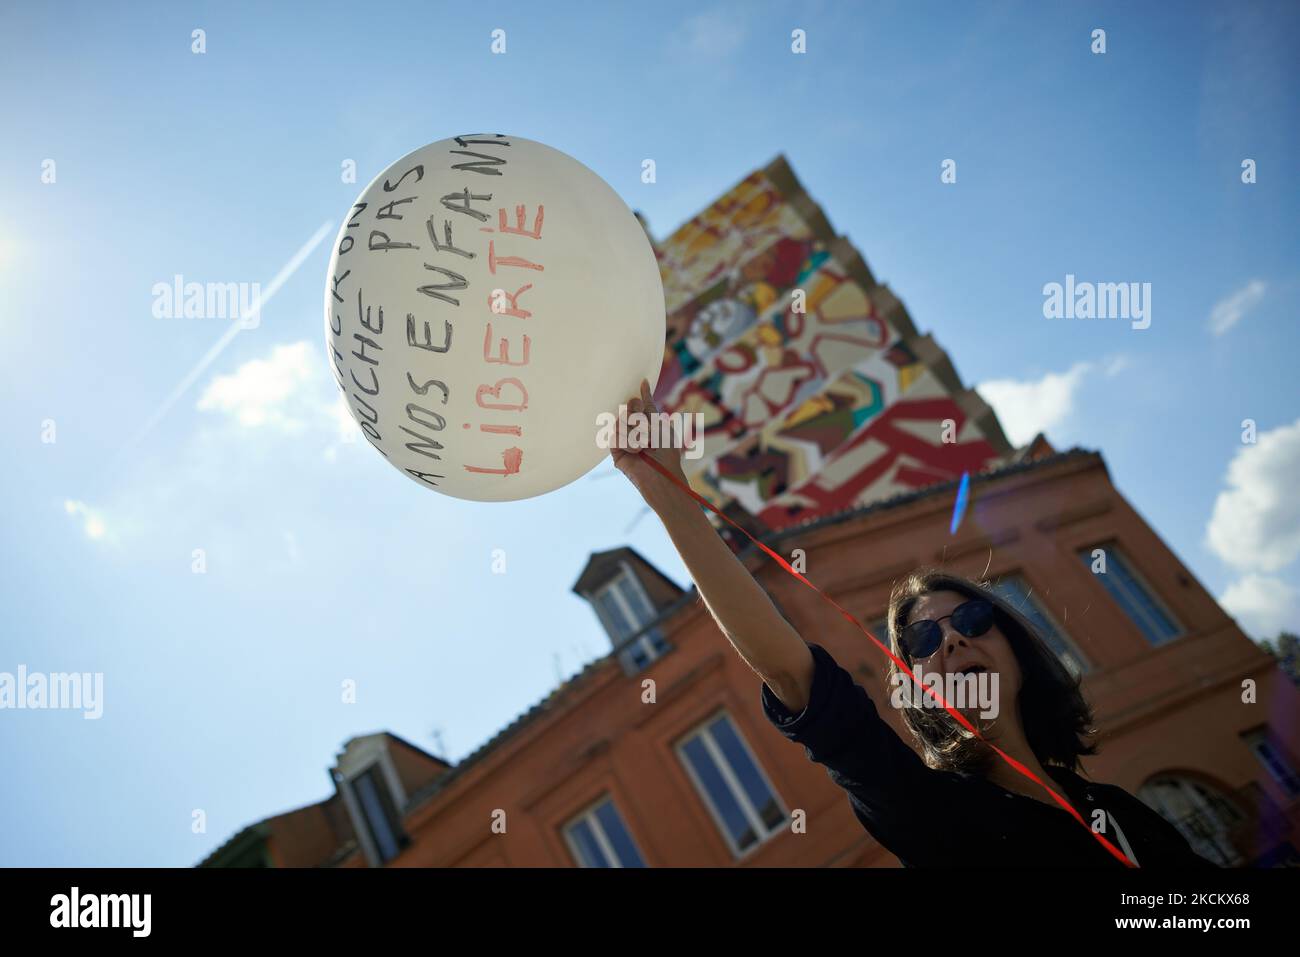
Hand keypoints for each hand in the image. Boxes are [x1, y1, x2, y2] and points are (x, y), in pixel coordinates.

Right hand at [610, 378, 690, 510]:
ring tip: (644, 444)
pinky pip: (615, 435)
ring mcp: (624, 439)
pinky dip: (628, 442)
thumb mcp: (660, 425)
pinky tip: (637, 451)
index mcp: (649, 422)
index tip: (644, 382)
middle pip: (629, 407)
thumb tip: (643, 385)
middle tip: (647, 429)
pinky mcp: (616, 451)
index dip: (643, 393)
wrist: (662, 476)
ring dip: (635, 431)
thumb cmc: (666, 454)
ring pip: (621, 420)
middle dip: (639, 415)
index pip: (642, 403)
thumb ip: (649, 406)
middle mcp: (635, 429)